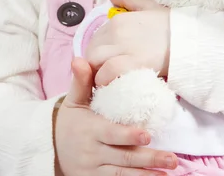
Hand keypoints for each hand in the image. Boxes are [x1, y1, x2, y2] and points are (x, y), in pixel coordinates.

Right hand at [54, 57, 176, 175]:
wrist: (51, 150)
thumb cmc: (69, 122)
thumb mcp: (73, 101)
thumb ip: (81, 81)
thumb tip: (79, 58)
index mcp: (90, 130)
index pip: (111, 134)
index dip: (128, 136)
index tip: (147, 135)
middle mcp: (93, 152)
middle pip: (123, 157)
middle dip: (148, 158)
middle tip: (172, 159)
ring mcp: (95, 170)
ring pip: (123, 174)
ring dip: (147, 174)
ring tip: (168, 172)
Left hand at [85, 0, 169, 86]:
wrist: (190, 39)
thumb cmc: (172, 24)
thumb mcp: (148, 6)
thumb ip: (128, 0)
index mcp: (118, 19)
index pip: (95, 39)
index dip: (101, 51)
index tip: (111, 59)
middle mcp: (115, 32)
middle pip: (91, 52)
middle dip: (97, 63)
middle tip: (109, 71)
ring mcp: (122, 48)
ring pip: (94, 62)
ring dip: (99, 72)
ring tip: (112, 79)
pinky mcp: (130, 64)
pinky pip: (106, 73)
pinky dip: (106, 80)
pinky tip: (115, 84)